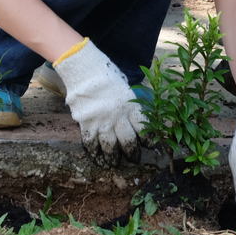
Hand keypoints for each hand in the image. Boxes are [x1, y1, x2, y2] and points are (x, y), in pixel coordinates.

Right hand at [51, 40, 143, 156]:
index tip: (151, 146)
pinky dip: (94, 153)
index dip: (148, 139)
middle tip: (135, 159)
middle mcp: (117, 116)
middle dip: (133, 153)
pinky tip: (97, 159)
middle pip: (128, 141)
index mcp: (130, 105)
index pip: (143, 127)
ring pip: (109, 146)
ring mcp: (101, 121)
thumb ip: (130, 103)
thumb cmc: (106, 75)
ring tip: (114, 165)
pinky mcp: (85, 123)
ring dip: (113, 158)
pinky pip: (91, 143)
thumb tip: (135, 115)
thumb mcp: (125, 87)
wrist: (84, 69)